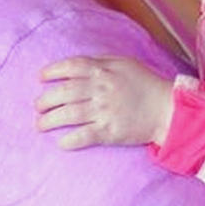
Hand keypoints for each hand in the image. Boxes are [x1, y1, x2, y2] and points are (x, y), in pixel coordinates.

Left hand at [36, 56, 175, 149]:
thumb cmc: (145, 83)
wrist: (167, 108)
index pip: (71, 66)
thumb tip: (76, 66)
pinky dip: (69, 140)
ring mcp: (105, 111)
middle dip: (45, 100)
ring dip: (50, 120)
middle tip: (37, 106)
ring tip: (40, 125)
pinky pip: (84, 136)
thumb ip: (100, 62)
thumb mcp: (124, 63)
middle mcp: (101, 89)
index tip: (40, 77)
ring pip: (69, 114)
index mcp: (104, 70)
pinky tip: (61, 143)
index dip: (52, 71)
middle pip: (64, 92)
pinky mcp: (110, 131)